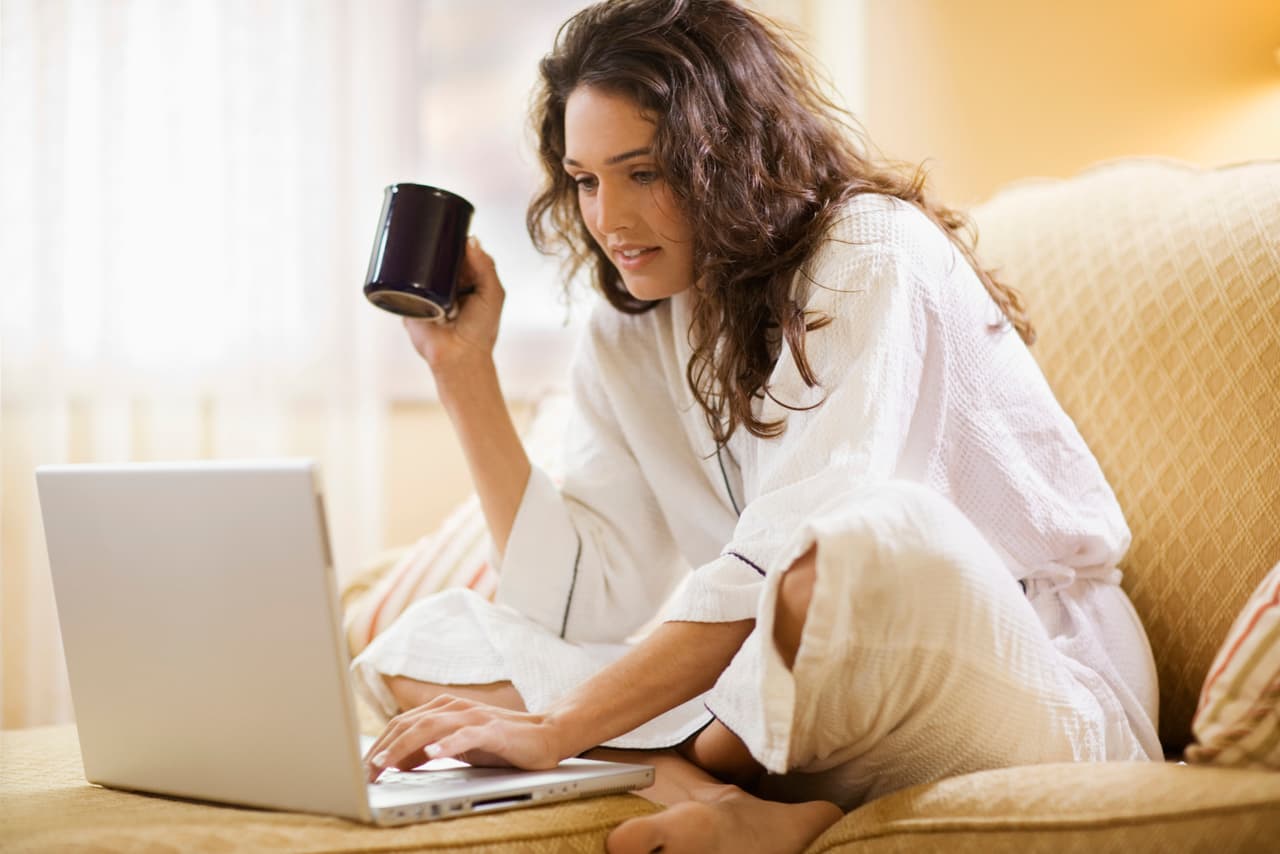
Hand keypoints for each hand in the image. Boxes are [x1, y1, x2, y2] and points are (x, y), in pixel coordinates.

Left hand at [363, 694, 566, 781]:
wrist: (545, 735)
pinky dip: (446, 744)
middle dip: (384, 749)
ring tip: (385, 764)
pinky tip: (431, 754)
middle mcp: (455, 708)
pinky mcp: (493, 730)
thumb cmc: (500, 743)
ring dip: (404, 747)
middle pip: (409, 724)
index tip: (362, 767)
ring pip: (430, 728)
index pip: (402, 724)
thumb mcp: (457, 748)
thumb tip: (397, 762)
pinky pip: (465, 736)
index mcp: (444, 709)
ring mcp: (474, 717)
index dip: (379, 745)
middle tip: (366, 772)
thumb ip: (429, 750)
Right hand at [403, 237, 504, 374]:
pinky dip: (399, 272)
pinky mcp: (410, 300)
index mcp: (468, 279)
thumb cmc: (480, 330)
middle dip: (433, 242)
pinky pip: (401, 283)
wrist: (458, 356)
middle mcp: (447, 283)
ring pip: (418, 266)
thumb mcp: (492, 294)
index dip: (455, 238)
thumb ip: (486, 268)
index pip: (460, 252)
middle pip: (438, 255)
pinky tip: (399, 259)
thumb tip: (471, 240)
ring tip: (416, 245)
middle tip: (430, 233)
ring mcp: (427, 291)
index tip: (449, 226)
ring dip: (416, 255)